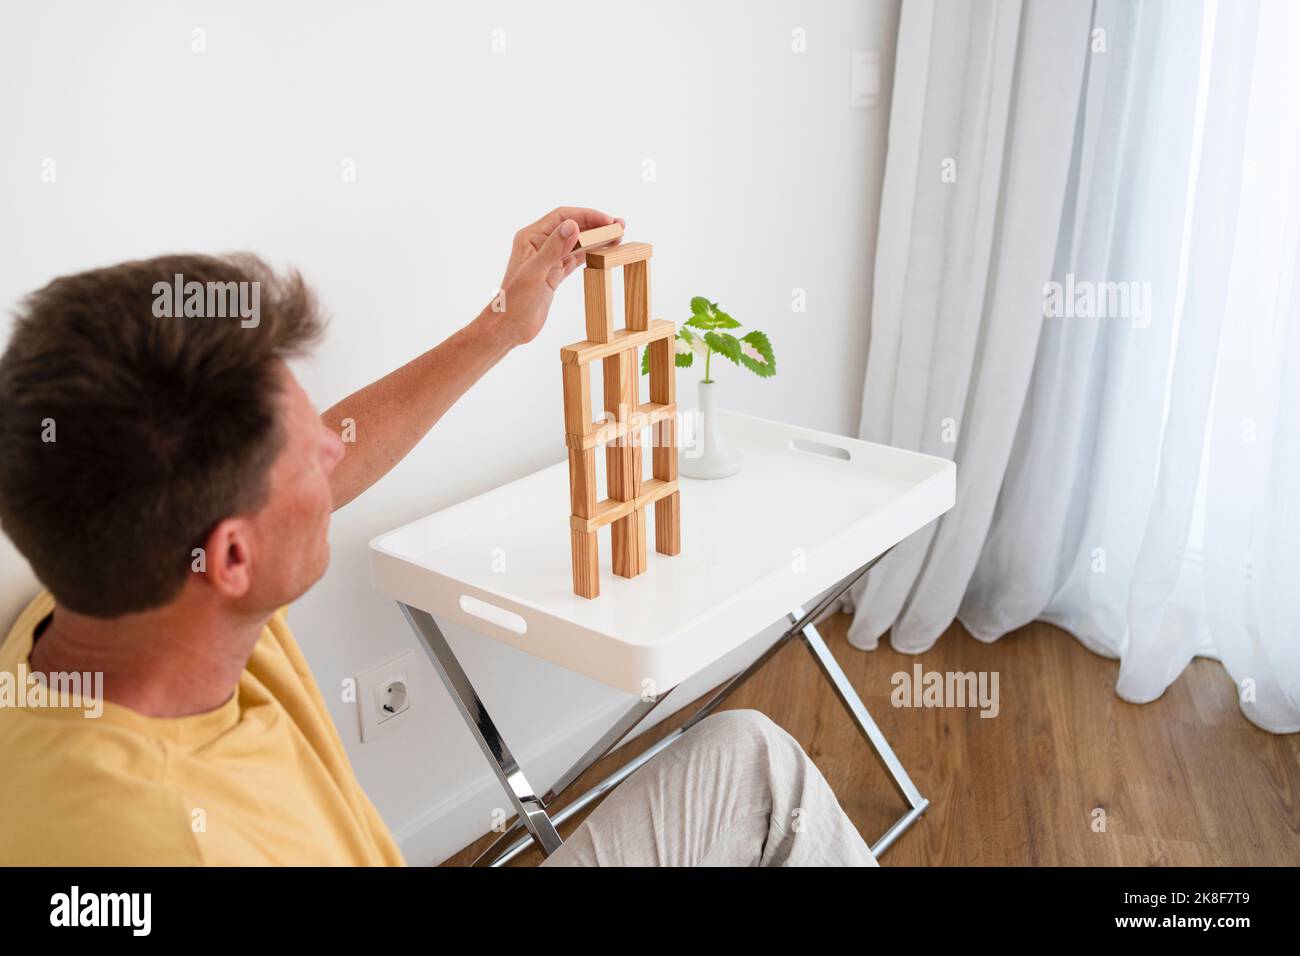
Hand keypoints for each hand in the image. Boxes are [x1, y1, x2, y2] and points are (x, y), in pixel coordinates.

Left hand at [491, 206, 622, 345]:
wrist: (509, 327)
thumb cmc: (515, 301)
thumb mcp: (536, 272)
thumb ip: (554, 248)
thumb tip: (573, 225)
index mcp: (531, 237)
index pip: (563, 218)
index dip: (587, 216)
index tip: (608, 221)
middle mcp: (539, 244)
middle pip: (572, 228)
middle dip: (596, 225)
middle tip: (620, 227)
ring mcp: (548, 260)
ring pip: (577, 243)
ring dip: (596, 239)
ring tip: (618, 237)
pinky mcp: (554, 274)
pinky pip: (576, 259)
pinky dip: (591, 254)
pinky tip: (605, 251)